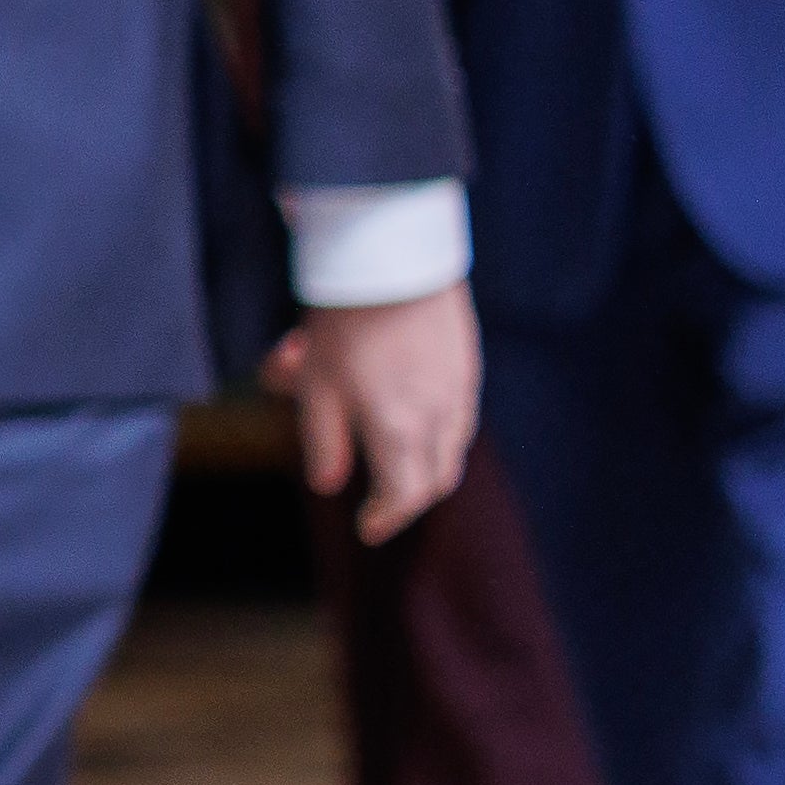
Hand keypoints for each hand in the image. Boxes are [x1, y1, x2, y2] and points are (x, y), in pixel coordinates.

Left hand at [269, 281, 478, 544]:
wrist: (395, 256)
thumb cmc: (346, 322)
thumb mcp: (317, 385)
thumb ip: (324, 440)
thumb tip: (328, 483)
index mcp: (400, 431)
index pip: (404, 497)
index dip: (386, 517)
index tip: (367, 527)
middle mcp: (439, 418)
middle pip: (435, 479)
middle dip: (408, 498)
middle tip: (380, 500)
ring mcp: (460, 390)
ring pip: (450, 448)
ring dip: (422, 462)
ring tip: (388, 450)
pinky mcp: (467, 363)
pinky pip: (458, 415)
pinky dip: (435, 430)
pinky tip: (402, 406)